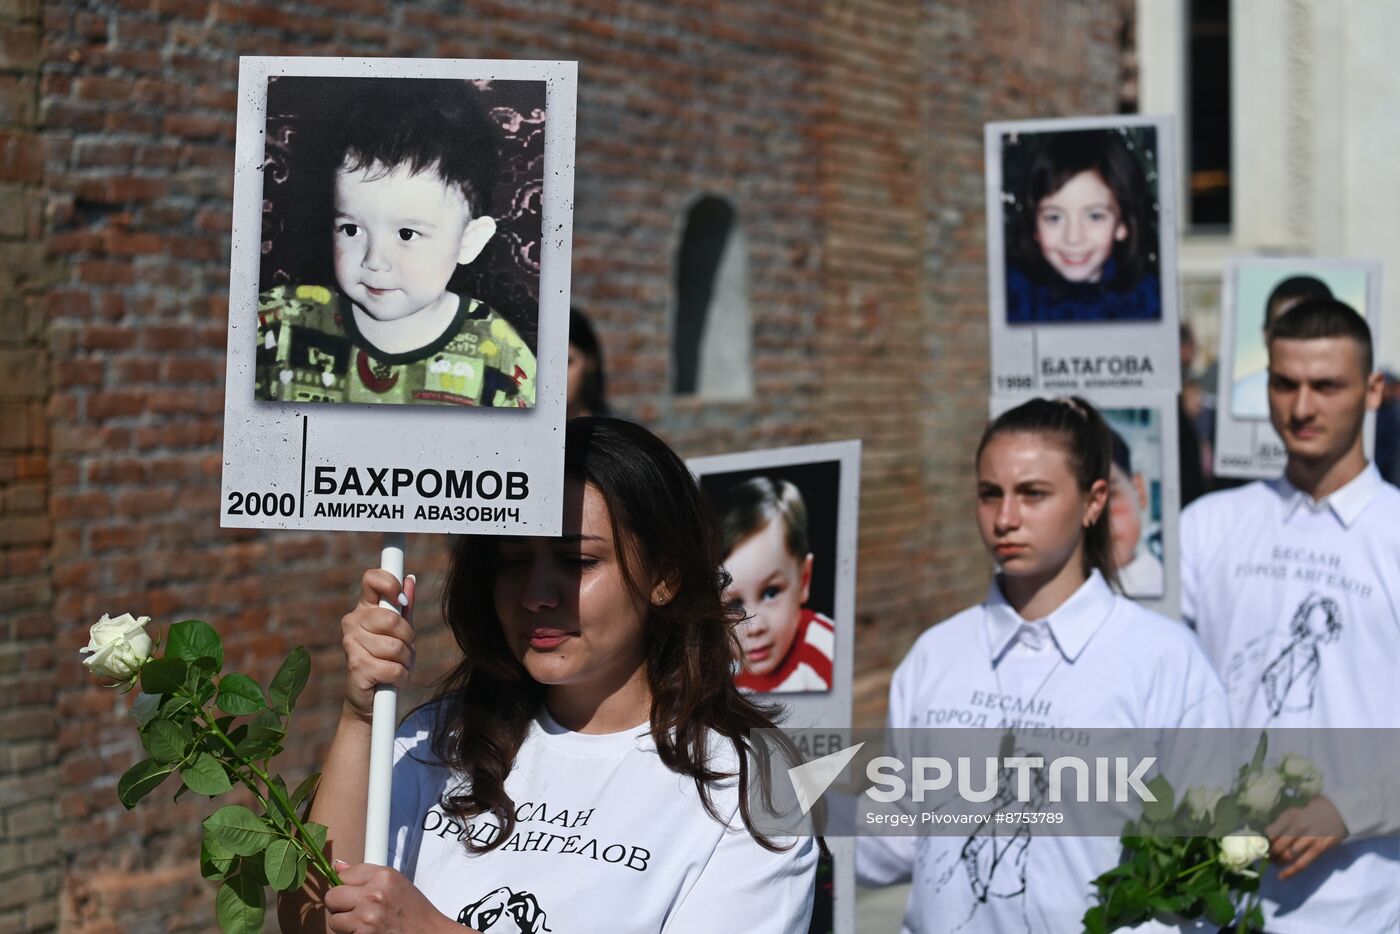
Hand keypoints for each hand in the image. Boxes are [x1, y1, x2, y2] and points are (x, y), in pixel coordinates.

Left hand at [325, 861, 470, 933]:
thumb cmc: (414, 912)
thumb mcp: (396, 883)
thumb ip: (365, 874)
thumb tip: (337, 866)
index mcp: (383, 876)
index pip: (345, 874)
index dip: (348, 886)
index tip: (355, 892)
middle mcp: (374, 895)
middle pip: (332, 896)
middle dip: (340, 905)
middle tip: (355, 910)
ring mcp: (367, 917)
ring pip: (333, 919)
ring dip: (344, 924)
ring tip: (364, 923)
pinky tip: (367, 932)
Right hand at [340, 570, 415, 722]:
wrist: (371, 699)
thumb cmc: (387, 661)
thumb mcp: (400, 632)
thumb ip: (405, 607)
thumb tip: (410, 579)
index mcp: (364, 609)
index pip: (372, 579)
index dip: (390, 584)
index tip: (402, 600)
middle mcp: (352, 623)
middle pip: (392, 619)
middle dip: (407, 638)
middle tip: (403, 650)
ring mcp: (351, 644)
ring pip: (396, 647)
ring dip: (405, 661)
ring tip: (397, 666)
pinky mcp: (356, 667)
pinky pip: (394, 668)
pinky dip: (401, 677)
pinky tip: (392, 680)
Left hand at [1267, 795, 1346, 879]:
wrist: (1336, 811)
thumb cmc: (1311, 812)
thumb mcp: (1293, 812)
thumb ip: (1281, 823)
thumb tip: (1266, 836)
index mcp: (1289, 817)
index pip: (1270, 833)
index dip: (1263, 843)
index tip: (1259, 848)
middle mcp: (1297, 827)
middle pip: (1278, 845)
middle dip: (1270, 854)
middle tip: (1266, 858)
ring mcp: (1309, 838)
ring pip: (1288, 855)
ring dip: (1278, 861)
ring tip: (1274, 863)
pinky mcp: (1319, 848)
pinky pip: (1302, 863)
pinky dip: (1291, 871)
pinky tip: (1281, 876)